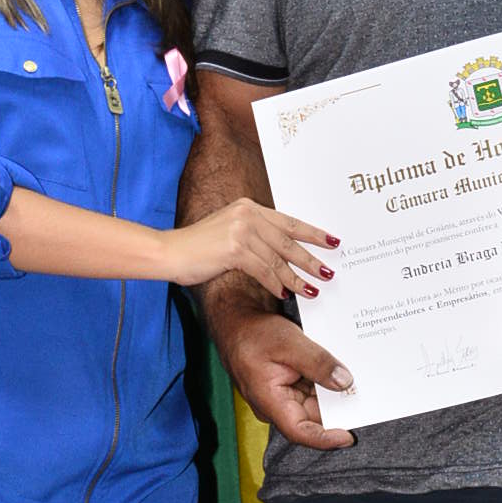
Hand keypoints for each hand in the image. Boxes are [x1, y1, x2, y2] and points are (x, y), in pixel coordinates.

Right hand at [166, 200, 335, 300]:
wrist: (170, 252)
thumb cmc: (198, 248)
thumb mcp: (229, 232)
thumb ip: (254, 235)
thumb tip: (282, 254)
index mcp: (249, 207)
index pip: (288, 221)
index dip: (312, 233)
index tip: (331, 241)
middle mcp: (248, 214)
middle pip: (289, 240)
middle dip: (311, 259)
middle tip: (328, 272)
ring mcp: (242, 230)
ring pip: (279, 259)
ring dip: (297, 278)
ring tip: (312, 290)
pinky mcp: (235, 249)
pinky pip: (264, 270)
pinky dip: (276, 284)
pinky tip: (285, 294)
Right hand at [220, 302, 356, 448]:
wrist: (236, 319)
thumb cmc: (252, 331)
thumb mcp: (290, 343)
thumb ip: (318, 363)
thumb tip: (345, 382)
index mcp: (270, 402)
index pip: (300, 431)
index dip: (325, 438)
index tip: (348, 436)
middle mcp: (276, 405)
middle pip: (313, 417)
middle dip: (337, 410)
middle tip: (364, 398)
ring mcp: (282, 396)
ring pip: (315, 403)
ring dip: (334, 395)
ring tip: (356, 383)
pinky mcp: (288, 386)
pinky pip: (312, 391)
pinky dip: (326, 384)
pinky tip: (341, 373)